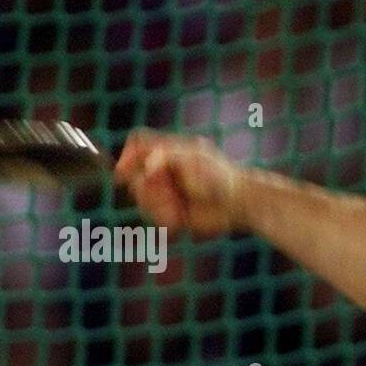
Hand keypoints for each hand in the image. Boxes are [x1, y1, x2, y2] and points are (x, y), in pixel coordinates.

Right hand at [115, 129, 247, 237]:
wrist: (241, 203)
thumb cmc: (221, 176)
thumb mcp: (194, 159)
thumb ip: (168, 157)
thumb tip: (148, 167)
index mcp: (168, 151)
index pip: (138, 144)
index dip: (127, 156)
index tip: (124, 172)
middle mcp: (164, 170)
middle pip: (135, 177)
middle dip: (147, 190)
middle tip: (168, 195)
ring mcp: (167, 191)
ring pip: (143, 200)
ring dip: (157, 208)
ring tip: (177, 212)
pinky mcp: (173, 211)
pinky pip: (155, 217)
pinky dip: (164, 220)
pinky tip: (180, 222)